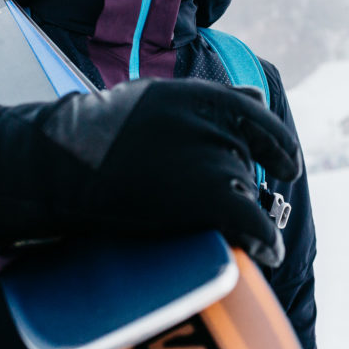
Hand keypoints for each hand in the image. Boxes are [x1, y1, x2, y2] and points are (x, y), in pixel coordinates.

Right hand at [0, 78, 302, 266]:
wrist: (59, 163)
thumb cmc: (100, 134)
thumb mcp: (156, 98)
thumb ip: (211, 98)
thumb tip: (259, 96)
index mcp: (203, 96)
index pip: (260, 118)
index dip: (280, 147)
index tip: (289, 167)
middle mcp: (214, 123)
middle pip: (248, 163)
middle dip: (242, 185)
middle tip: (222, 207)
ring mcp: (212, 158)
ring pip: (247, 193)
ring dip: (245, 214)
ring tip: (231, 231)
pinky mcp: (209, 195)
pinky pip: (254, 222)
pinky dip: (264, 241)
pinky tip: (266, 253)